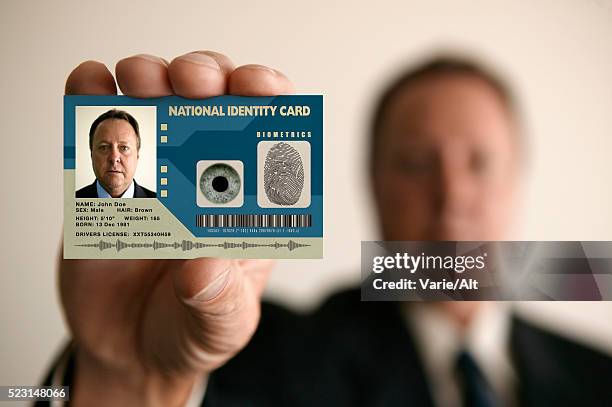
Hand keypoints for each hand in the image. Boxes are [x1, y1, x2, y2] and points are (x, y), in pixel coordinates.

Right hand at [61, 51, 293, 406]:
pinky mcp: (103, 182)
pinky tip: (93, 89)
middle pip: (213, 100)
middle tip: (193, 82)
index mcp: (247, 203)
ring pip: (156, 100)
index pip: (268, 133)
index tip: (256, 87)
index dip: (268, 98)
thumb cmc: (190, 332)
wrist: (129, 353)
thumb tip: (203, 264)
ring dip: (151, 77)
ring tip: (141, 83)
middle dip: (206, 76)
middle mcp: (204, 176)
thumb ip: (218, 299)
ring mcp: (153, 173)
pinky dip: (92, 96)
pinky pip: (96, 126)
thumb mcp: (219, 326)